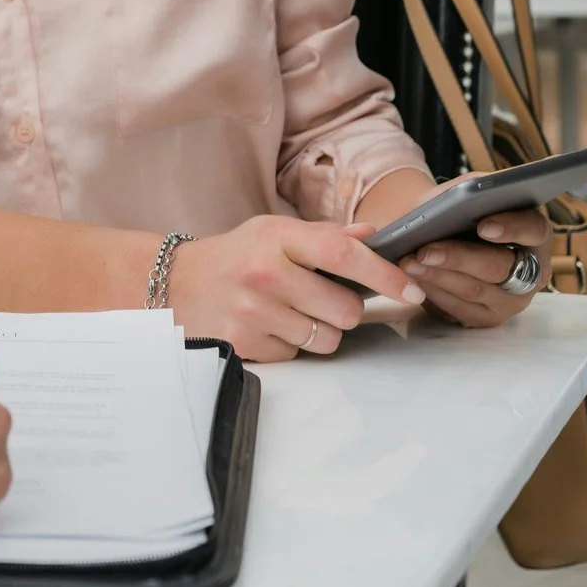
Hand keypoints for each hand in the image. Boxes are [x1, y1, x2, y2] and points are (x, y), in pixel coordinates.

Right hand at [168, 215, 429, 362]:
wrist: (174, 284)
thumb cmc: (235, 255)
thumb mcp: (274, 232)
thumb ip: (325, 235)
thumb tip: (374, 235)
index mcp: (277, 237)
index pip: (343, 254)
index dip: (384, 274)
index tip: (411, 290)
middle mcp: (264, 273)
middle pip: (344, 309)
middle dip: (345, 310)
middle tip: (323, 300)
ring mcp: (252, 312)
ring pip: (326, 339)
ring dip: (320, 330)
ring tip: (292, 313)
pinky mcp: (243, 344)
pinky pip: (296, 355)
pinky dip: (291, 344)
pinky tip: (269, 326)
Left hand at [400, 206, 551, 328]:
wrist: (443, 233)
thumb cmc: (459, 210)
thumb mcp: (467, 191)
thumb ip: (471, 191)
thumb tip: (460, 199)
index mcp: (535, 232)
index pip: (534, 230)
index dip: (511, 228)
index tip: (482, 226)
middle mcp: (534, 270)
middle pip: (498, 267)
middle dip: (458, 258)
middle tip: (424, 250)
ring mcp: (514, 299)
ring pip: (475, 290)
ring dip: (437, 276)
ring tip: (409, 262)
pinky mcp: (489, 317)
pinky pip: (460, 309)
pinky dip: (433, 293)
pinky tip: (414, 279)